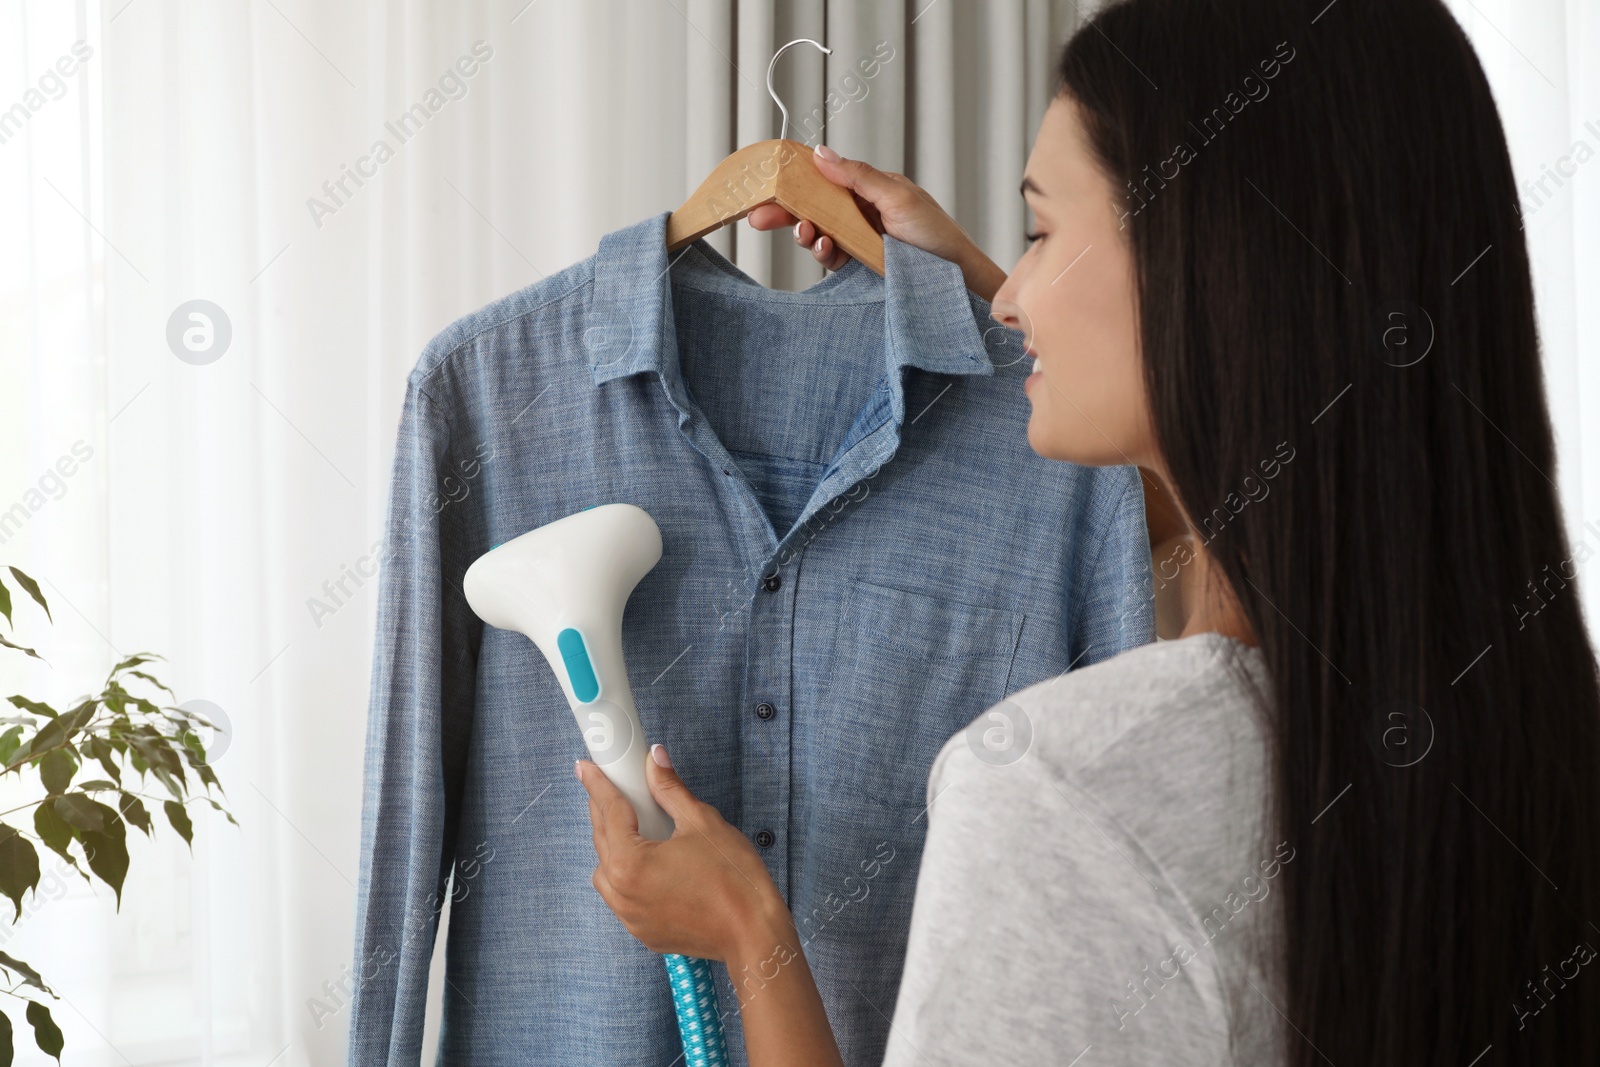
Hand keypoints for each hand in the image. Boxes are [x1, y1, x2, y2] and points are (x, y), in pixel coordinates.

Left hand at [578, 744, 787, 963]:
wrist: (754, 932)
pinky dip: (626, 878)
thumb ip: (669, 789)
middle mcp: (622, 893)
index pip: (610, 811)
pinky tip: (647, 864)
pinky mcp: (644, 932)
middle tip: (610, 790)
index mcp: (630, 862)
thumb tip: (655, 759)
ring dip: (611, 848)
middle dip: (604, 812)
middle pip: (602, 841)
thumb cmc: (733, 879)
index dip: (598, 784)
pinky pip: (622, 899)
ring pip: (606, 874)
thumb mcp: (701, 822)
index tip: (586, 769)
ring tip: (631, 828)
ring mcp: (631, 918)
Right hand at [746, 144, 1007, 300]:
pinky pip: (830, 256)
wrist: (955, 280)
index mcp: (870, 187)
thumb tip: (819, 152)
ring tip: (804, 234)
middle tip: (757, 217)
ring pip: (819, 231)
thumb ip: (857, 176)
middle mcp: (861, 211)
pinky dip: (821, 252)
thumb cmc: (936, 236)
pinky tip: (823, 248)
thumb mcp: (897, 198)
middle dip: (786, 210)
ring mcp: (859, 238)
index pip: (825, 176)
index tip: (768, 181)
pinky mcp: (858, 264)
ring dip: (805, 232)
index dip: (795, 178)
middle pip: (814, 205)